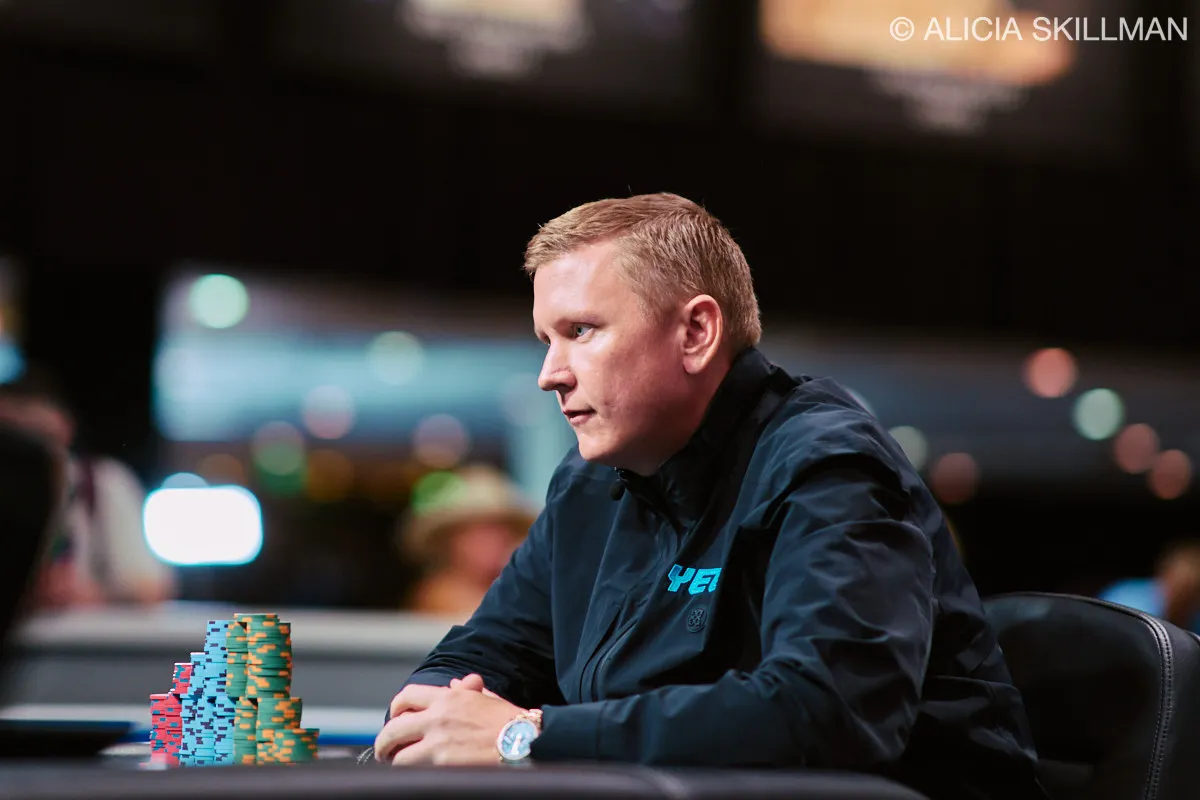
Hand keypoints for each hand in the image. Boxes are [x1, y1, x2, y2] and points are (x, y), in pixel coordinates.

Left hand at [375, 677, 523, 765]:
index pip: (407, 697)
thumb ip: (467, 691)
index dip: (396, 710)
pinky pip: (412, 771)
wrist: (527, 742)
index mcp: (450, 697)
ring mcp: (438, 741)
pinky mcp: (441, 763)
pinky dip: (410, 774)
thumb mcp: (489, 699)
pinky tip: (414, 775)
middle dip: (384, 743)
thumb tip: (455, 682)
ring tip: (397, 768)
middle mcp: (438, 716)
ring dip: (396, 763)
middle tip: (385, 752)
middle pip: (393, 728)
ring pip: (398, 756)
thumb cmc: (513, 723)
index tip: (395, 720)